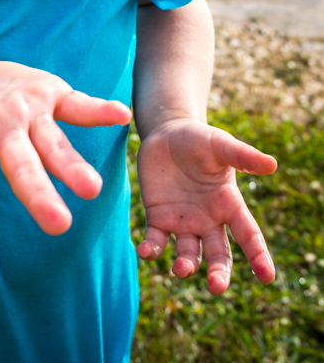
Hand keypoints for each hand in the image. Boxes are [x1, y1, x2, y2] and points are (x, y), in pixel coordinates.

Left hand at [136, 118, 276, 293]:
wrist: (167, 133)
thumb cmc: (199, 139)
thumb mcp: (220, 145)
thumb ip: (243, 156)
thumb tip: (272, 164)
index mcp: (229, 205)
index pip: (248, 235)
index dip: (259, 256)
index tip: (267, 277)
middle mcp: (208, 220)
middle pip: (219, 255)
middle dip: (219, 273)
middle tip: (216, 286)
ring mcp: (183, 222)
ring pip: (189, 254)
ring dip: (186, 265)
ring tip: (180, 269)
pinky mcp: (158, 217)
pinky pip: (156, 240)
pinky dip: (151, 249)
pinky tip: (146, 252)